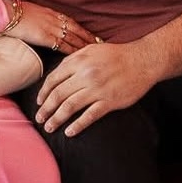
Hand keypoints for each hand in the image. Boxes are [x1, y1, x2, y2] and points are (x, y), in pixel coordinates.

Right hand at [10, 1, 97, 55]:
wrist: (6, 14)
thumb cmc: (15, 14)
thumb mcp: (33, 12)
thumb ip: (42, 19)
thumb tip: (46, 27)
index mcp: (52, 13)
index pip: (73, 23)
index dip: (84, 31)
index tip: (93, 37)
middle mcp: (55, 20)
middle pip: (77, 30)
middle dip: (89, 38)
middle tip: (101, 46)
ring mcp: (51, 28)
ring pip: (73, 38)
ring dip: (84, 46)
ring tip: (95, 53)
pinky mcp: (45, 37)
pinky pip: (63, 44)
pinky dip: (73, 50)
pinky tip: (80, 56)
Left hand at [34, 41, 156, 136]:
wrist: (143, 60)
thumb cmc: (116, 54)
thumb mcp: (91, 50)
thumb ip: (72, 60)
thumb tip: (55, 75)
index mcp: (79, 61)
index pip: (53, 79)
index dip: (43, 93)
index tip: (39, 102)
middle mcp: (86, 75)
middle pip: (58, 95)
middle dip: (46, 109)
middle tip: (39, 119)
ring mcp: (98, 89)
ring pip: (70, 107)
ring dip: (57, 119)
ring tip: (49, 128)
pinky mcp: (110, 102)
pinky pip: (89, 116)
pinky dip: (77, 126)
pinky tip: (69, 132)